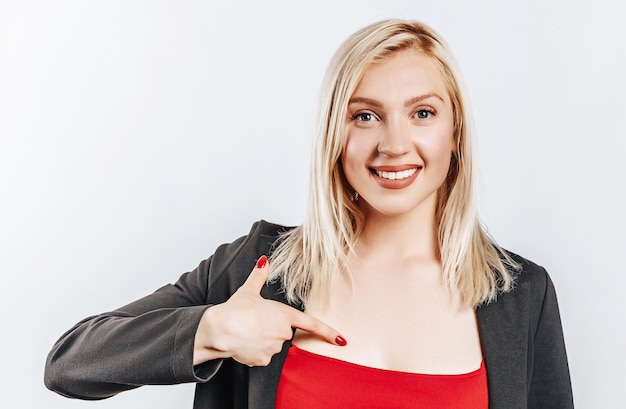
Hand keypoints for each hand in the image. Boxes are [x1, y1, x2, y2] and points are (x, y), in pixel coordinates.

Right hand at [193, 255, 345, 366]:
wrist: (219, 330)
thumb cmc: (235, 310)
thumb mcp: (249, 290)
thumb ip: (259, 276)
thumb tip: (264, 261)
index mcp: (284, 315)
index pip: (312, 324)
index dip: (329, 332)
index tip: (342, 340)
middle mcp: (282, 333)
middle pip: (284, 333)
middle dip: (273, 328)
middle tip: (255, 322)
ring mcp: (273, 348)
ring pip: (273, 345)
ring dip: (264, 340)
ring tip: (247, 332)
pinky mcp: (262, 361)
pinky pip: (262, 356)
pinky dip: (255, 351)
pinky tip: (245, 343)